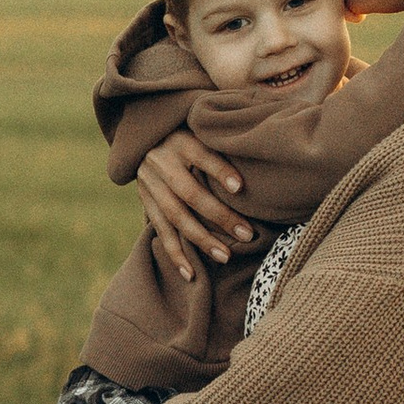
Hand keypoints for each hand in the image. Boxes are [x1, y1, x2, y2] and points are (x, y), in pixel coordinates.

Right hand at [133, 133, 255, 278]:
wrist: (146, 135)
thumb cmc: (189, 132)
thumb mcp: (203, 129)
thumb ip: (224, 145)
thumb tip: (258, 166)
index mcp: (180, 141)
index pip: (202, 156)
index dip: (220, 171)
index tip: (240, 187)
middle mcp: (161, 162)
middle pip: (190, 193)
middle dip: (219, 216)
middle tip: (247, 235)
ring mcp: (150, 184)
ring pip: (175, 217)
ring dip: (200, 240)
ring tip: (225, 257)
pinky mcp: (145, 202)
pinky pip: (161, 231)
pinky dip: (175, 254)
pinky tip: (190, 274)